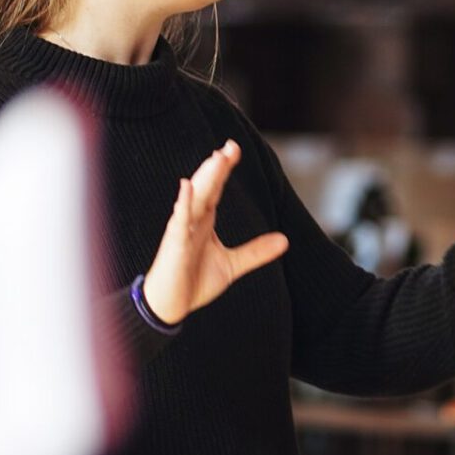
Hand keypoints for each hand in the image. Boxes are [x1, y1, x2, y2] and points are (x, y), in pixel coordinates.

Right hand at [141, 140, 289, 324]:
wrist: (169, 308)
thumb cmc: (194, 283)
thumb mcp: (232, 265)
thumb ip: (256, 252)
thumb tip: (285, 240)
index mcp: (203, 221)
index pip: (215, 189)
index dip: (224, 169)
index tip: (234, 149)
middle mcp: (192, 221)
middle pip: (205, 188)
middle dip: (216, 167)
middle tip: (230, 146)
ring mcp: (181, 232)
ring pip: (194, 200)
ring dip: (205, 179)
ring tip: (217, 159)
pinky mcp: (174, 246)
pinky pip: (178, 222)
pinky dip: (183, 205)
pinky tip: (186, 187)